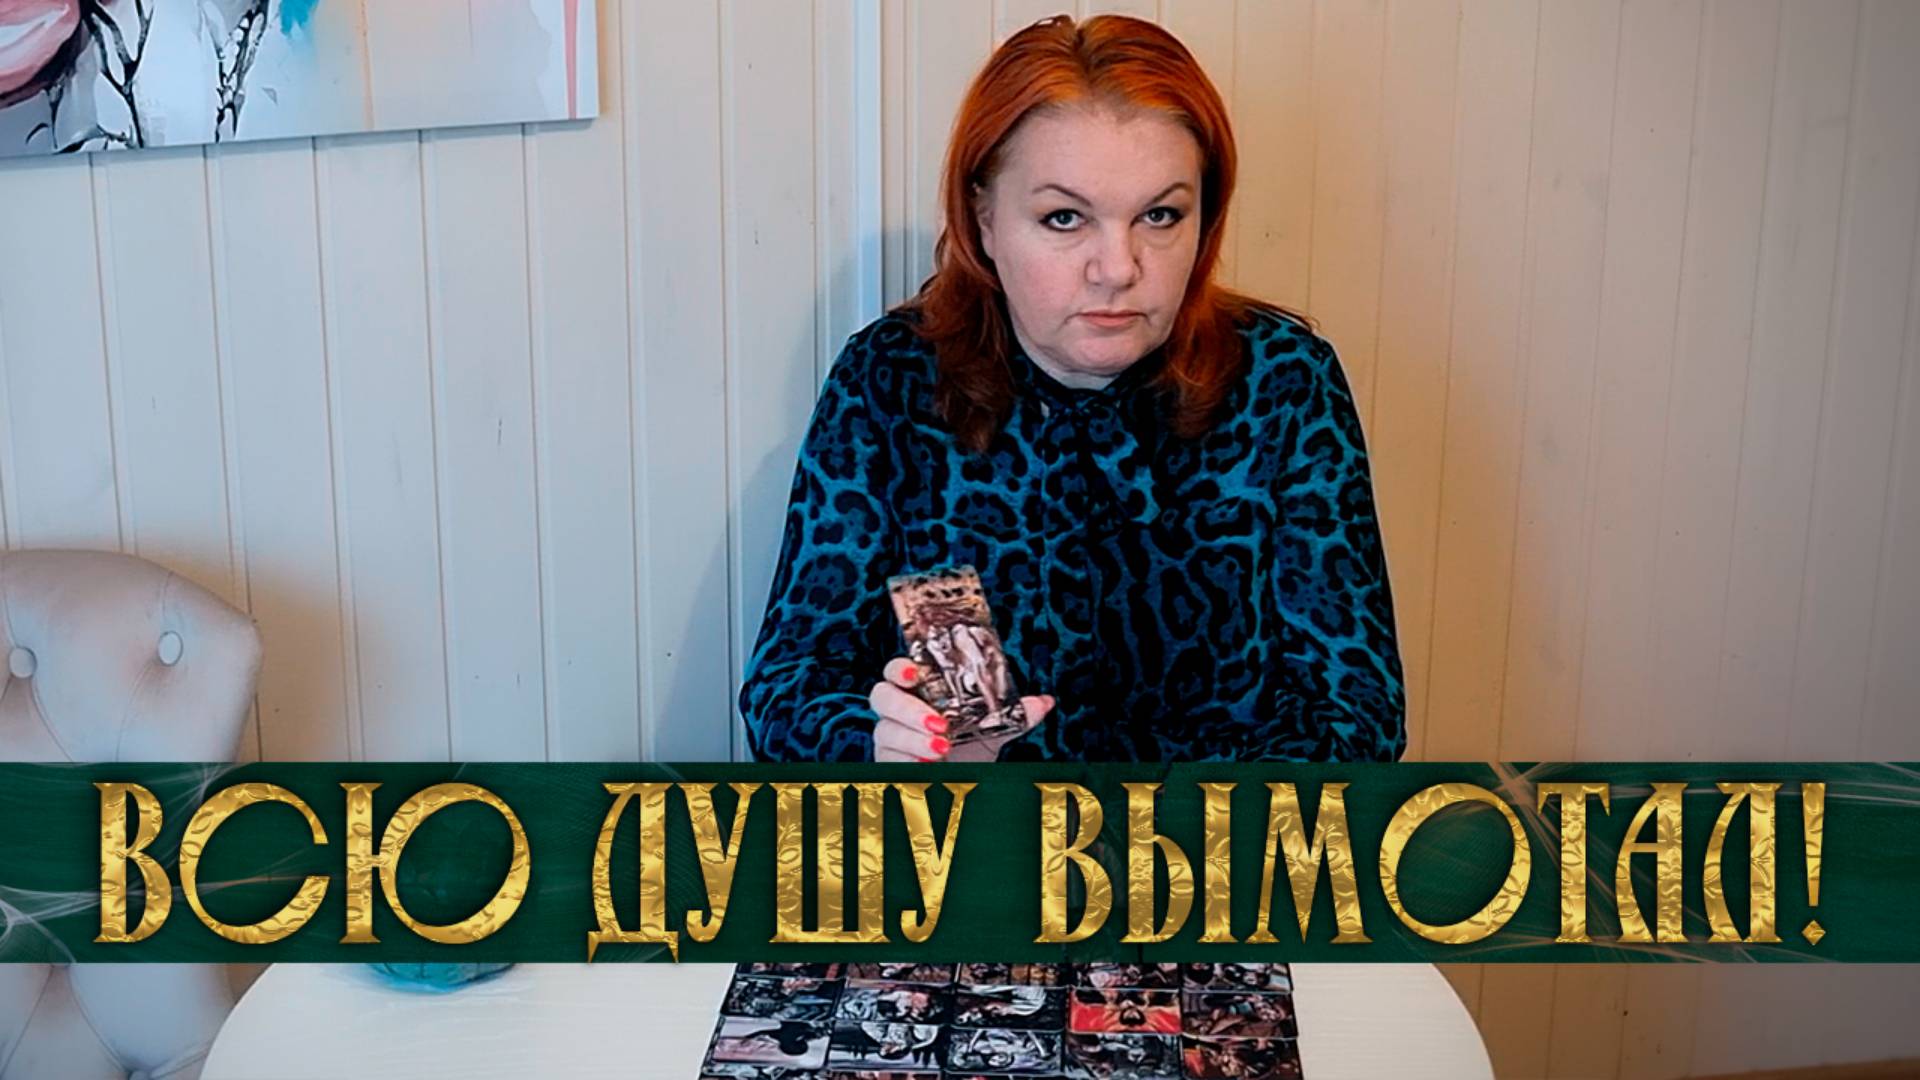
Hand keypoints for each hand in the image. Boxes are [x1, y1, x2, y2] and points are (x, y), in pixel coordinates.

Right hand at [869, 656, 1054, 761]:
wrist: (962, 783)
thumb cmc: (970, 748)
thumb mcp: (995, 729)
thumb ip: (1017, 714)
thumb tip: (1045, 702)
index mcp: (919, 691)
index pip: (896, 671)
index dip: (901, 669)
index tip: (916, 673)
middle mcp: (897, 711)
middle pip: (882, 697)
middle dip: (908, 709)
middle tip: (940, 723)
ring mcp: (888, 738)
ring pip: (885, 732)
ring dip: (913, 740)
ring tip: (942, 750)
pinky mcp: (887, 765)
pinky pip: (888, 761)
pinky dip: (907, 763)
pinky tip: (928, 768)